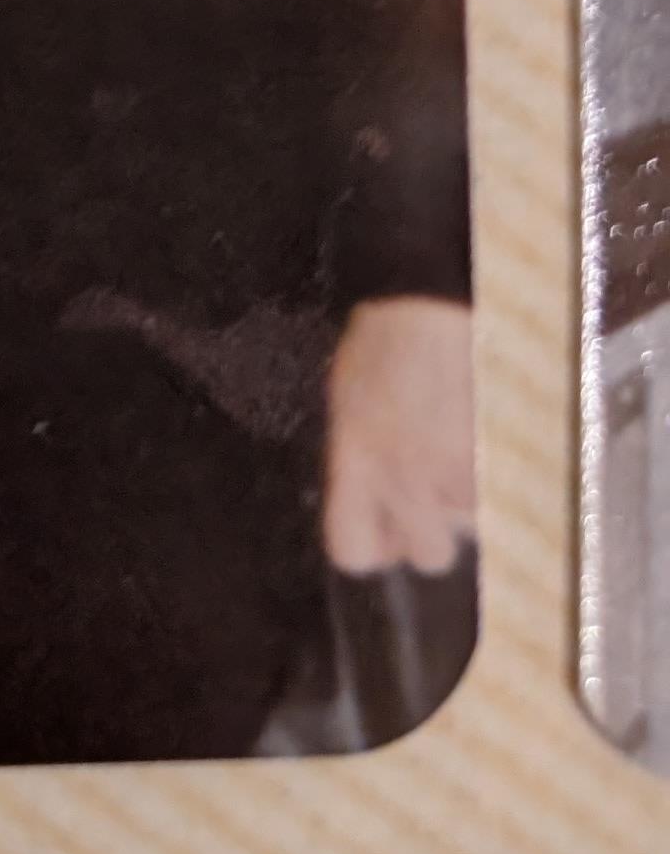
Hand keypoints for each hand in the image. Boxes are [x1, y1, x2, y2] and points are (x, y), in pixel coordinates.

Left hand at [321, 294, 475, 574]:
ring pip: (475, 524)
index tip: (384, 533)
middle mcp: (401, 474)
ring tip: (462, 441)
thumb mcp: (347, 404)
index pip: (352, 549)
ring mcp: (452, 467)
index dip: (373, 547)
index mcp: (354, 460)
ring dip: (472, 495)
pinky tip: (484, 431)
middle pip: (429, 555)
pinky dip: (501, 472)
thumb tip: (370, 501)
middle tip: (435, 483)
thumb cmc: (381, 341)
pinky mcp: (496, 454)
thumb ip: (358, 461)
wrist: (424, 297)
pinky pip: (505, 491)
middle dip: (436, 527)